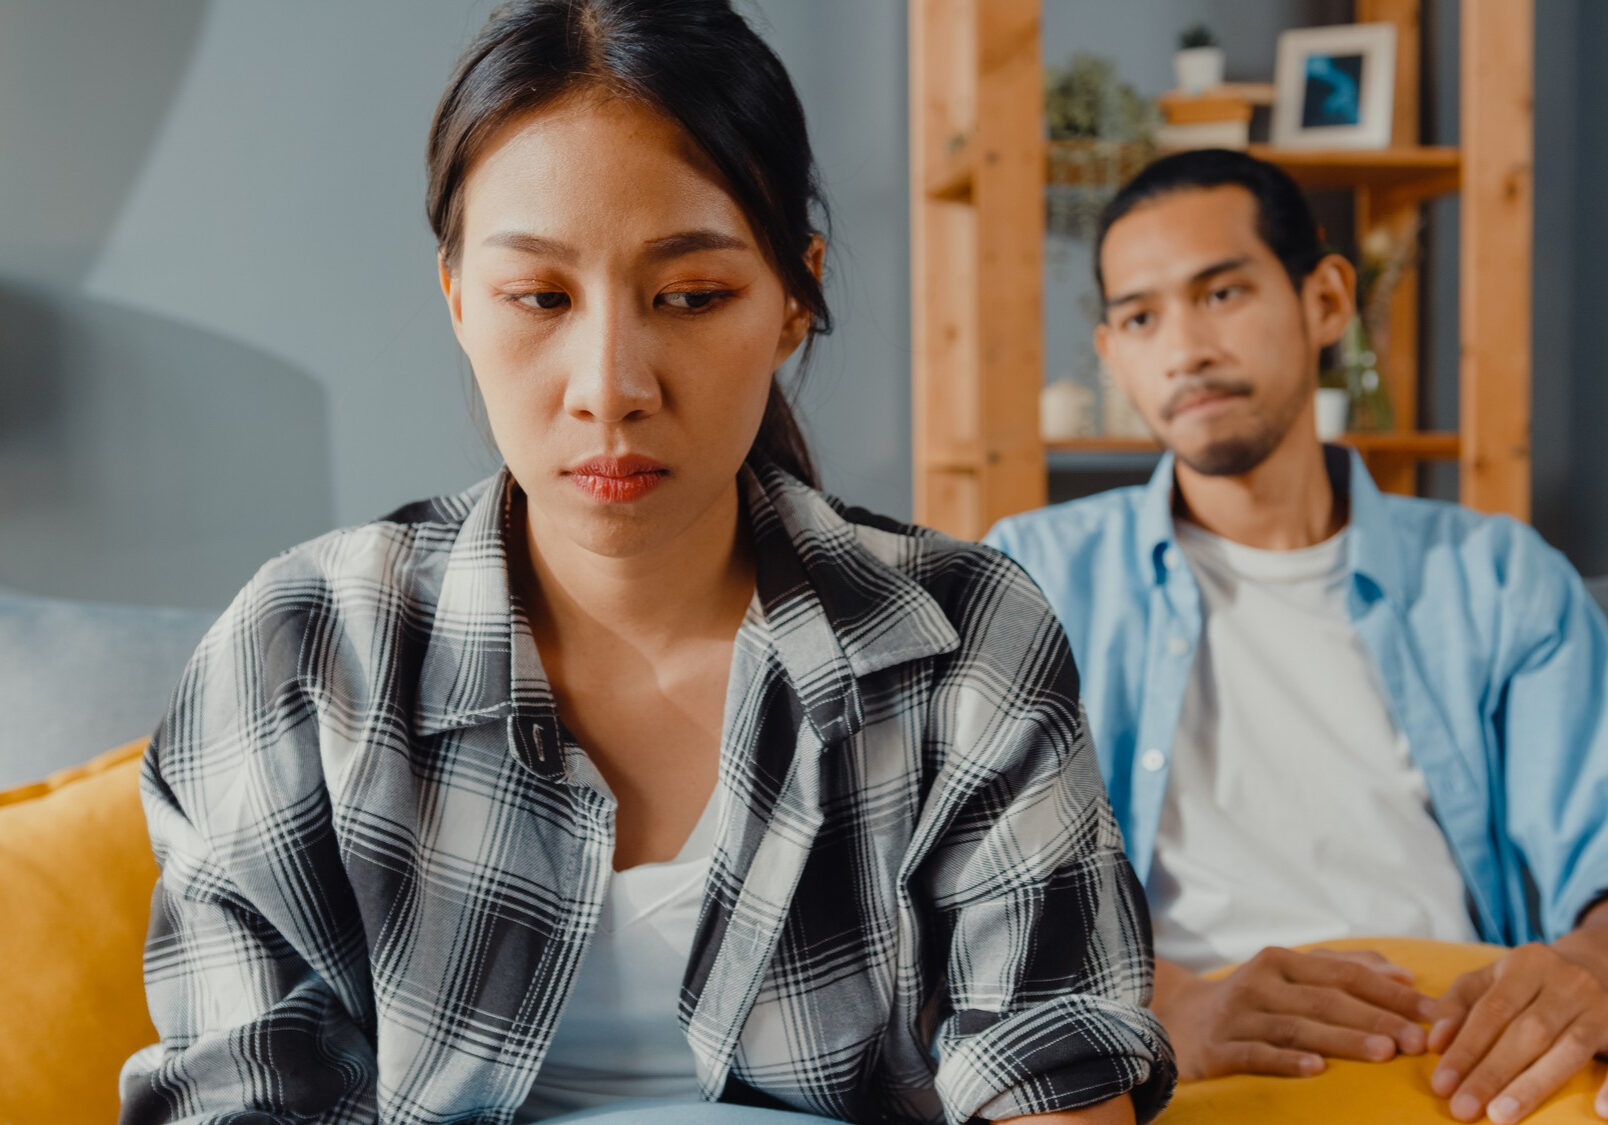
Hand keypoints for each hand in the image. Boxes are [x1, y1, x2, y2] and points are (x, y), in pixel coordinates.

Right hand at [1154, 947, 1434, 1079]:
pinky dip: (1286, 1061)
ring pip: (1297, 1026)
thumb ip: (1346, 967)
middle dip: (1376, 1018)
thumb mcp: (1291, 974)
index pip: (1344, 972)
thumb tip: (1406, 974)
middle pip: (1326, 999)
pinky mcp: (1218, 1048)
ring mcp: (1237, 1015)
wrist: (1180, 1020)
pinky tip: (1316, 1070)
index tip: (1433, 1013)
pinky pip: (1257, 1054)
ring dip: (1342, 1039)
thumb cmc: (1254, 999)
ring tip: (1384, 1052)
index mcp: (1280, 960)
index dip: (1390, 991)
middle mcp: (1258, 982)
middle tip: (1418, 1040)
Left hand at [1427, 937, 1607, 1122]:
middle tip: (1463, 1108)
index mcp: (1528, 964)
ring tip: (1500, 1116)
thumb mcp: (1491, 978)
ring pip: (1569, 1049)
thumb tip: (1435, 1043)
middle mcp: (1568, 983)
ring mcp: (1602, 1007)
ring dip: (1534, 1086)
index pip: (1492, 1010)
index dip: (1466, 1048)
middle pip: (1528, 1032)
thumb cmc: (1532, 981)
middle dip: (1492, 1073)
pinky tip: (1600, 1112)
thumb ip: (1459, 1005)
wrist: (1601, 965)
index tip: (1442, 1084)